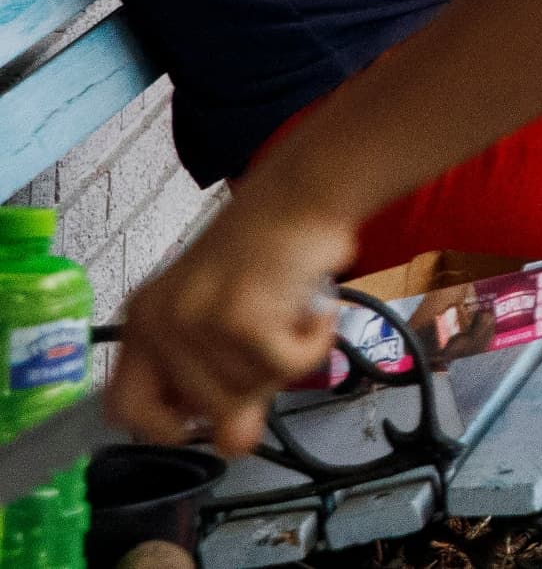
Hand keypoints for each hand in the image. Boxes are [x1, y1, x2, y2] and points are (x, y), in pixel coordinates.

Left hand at [109, 183, 353, 452]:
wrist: (302, 193)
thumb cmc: (267, 253)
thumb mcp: (228, 322)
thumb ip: (224, 386)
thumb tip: (237, 447)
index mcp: (143, 322)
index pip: (125, 407)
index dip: (162, 426)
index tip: (201, 421)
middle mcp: (159, 322)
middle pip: (205, 409)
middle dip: (253, 385)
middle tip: (275, 342)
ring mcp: (196, 321)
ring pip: (248, 391)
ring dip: (289, 359)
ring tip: (298, 315)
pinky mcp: (241, 317)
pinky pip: (286, 367)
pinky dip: (314, 346)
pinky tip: (317, 313)